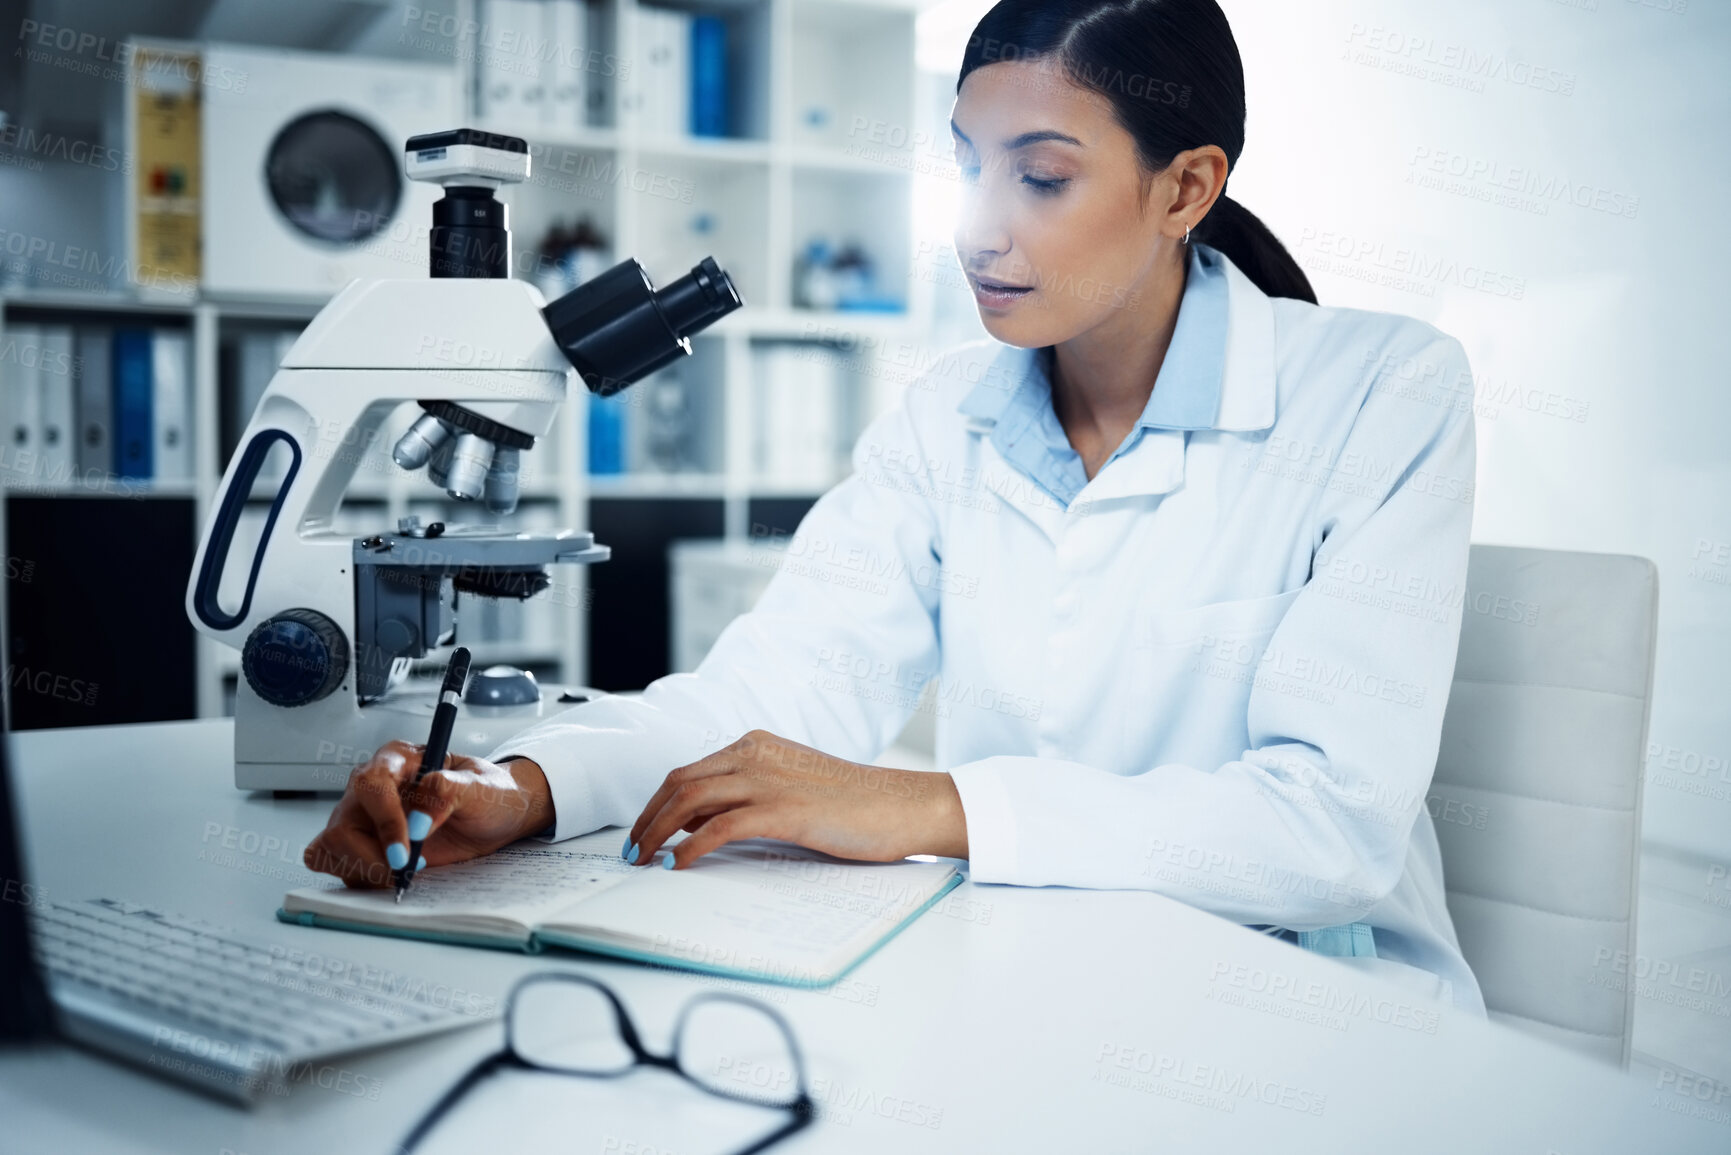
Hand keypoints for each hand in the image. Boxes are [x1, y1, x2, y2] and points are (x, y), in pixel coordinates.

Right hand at [302, 740, 553, 887]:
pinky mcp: (360, 844)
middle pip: (343, 823)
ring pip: (333, 846)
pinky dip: (355, 876)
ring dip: (365, 869)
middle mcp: (373, 787)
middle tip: (406, 871)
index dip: (384, 821)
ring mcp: (362, 817)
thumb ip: (449, 792)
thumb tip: (418, 821)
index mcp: (398, 760)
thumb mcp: (481, 787)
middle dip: (372, 856)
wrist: (496, 816)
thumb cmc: (489, 793)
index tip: (404, 852)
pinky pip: (332, 860)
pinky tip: (386, 876)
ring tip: (403, 872)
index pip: (372, 784)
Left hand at [625, 729, 967, 869]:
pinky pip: (719, 827)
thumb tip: (698, 825)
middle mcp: (755, 754)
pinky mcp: (783, 809)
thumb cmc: (852, 802)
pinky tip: (678, 864)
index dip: (655, 803)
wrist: (899, 805)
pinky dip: (690, 847)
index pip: (688, 771)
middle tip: (633, 849)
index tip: (642, 830)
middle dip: (647, 818)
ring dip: (658, 833)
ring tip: (644, 860)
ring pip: (690, 800)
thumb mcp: (790, 787)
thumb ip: (747, 796)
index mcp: (756, 744)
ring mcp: (768, 779)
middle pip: (678, 782)